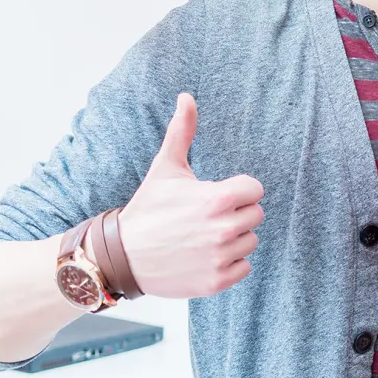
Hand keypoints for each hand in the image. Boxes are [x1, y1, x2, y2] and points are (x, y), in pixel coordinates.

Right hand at [117, 94, 264, 296]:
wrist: (123, 257)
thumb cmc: (147, 210)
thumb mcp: (165, 169)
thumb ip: (182, 132)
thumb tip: (187, 97)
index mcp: (217, 199)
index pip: (255, 190)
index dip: (238, 191)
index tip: (217, 196)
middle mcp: (223, 229)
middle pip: (255, 215)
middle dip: (235, 214)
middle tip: (206, 218)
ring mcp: (221, 257)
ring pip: (250, 241)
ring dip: (233, 239)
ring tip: (202, 237)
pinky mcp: (217, 281)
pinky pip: (244, 267)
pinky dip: (228, 264)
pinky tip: (204, 257)